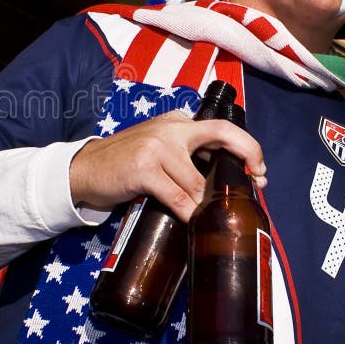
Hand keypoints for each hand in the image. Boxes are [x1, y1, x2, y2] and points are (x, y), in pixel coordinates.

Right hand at [69, 111, 266, 222]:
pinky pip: (178, 197)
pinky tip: (192, 222)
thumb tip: (222, 181)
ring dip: (207, 204)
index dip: (247, 148)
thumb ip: (186, 155)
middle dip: (247, 158)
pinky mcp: (144, 168)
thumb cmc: (124, 163)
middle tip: (257, 183)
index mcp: (177, 121)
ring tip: (211, 218)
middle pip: (222, 137)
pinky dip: (188, 213)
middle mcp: (171, 128)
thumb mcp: (158, 148)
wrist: (84, 169)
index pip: (221, 129)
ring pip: (198, 181)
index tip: (259, 170)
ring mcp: (157, 146)